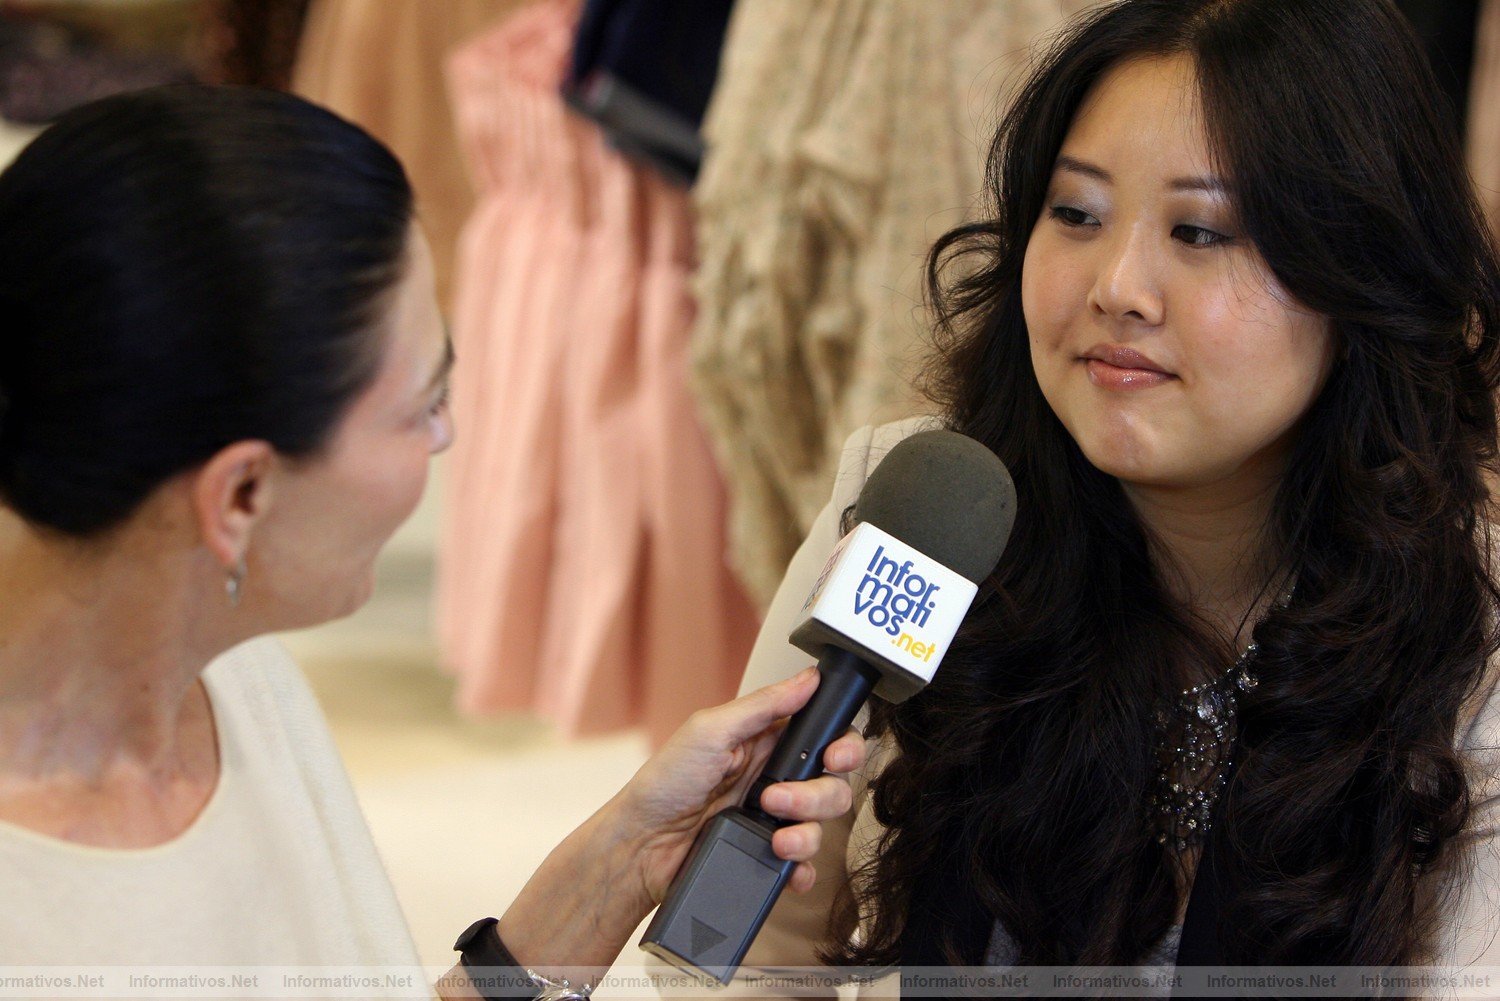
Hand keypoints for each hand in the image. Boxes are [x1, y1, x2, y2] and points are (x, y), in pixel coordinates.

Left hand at [492, 666, 865, 979]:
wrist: (639, 846)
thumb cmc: (664, 782)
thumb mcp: (710, 731)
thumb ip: (763, 705)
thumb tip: (809, 677)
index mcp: (767, 741)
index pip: (825, 736)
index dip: (844, 745)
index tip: (835, 755)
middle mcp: (776, 778)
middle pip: (834, 782)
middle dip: (818, 794)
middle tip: (776, 797)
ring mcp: (774, 819)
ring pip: (824, 824)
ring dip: (806, 829)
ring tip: (772, 834)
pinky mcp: (767, 855)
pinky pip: (805, 864)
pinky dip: (802, 867)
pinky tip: (782, 860)